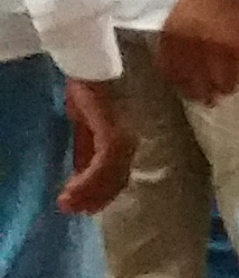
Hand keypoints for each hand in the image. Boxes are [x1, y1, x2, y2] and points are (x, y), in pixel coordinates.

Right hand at [57, 79, 126, 215]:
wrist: (88, 66)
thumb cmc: (90, 91)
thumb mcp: (85, 126)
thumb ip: (87, 149)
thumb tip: (81, 175)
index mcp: (124, 141)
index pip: (118, 174)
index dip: (103, 192)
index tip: (85, 208)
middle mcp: (130, 142)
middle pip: (117, 178)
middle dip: (96, 197)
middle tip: (74, 210)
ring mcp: (124, 138)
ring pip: (111, 174)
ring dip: (90, 193)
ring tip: (69, 205)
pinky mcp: (114, 132)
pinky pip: (105, 162)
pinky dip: (90, 180)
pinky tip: (73, 190)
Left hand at [154, 0, 238, 104]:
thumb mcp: (181, 12)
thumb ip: (178, 34)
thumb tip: (180, 57)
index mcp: (172, 31)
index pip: (167, 66)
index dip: (174, 80)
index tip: (179, 87)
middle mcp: (189, 43)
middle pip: (188, 78)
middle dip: (192, 92)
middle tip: (198, 99)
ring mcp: (213, 47)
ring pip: (210, 80)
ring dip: (212, 93)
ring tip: (214, 99)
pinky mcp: (235, 49)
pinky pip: (232, 75)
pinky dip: (230, 85)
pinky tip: (229, 89)